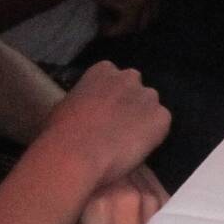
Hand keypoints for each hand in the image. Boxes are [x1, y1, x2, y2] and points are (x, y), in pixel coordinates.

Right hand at [43, 61, 170, 185]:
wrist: (77, 153)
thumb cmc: (61, 131)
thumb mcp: (66, 105)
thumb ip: (85, 99)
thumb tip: (88, 108)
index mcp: (103, 70)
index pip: (114, 77)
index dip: (112, 96)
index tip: (106, 110)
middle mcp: (129, 77)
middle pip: (136, 89)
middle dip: (131, 104)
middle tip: (119, 126)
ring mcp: (148, 96)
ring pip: (151, 107)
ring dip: (144, 119)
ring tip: (129, 140)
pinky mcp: (162, 117)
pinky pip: (161, 125)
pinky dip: (154, 135)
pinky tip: (139, 148)